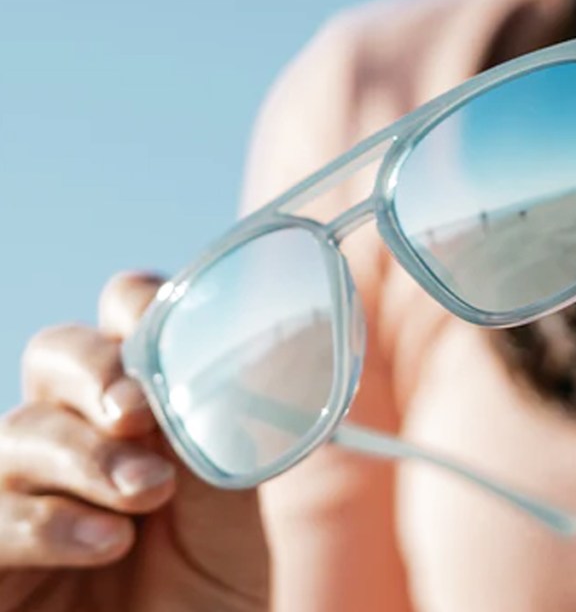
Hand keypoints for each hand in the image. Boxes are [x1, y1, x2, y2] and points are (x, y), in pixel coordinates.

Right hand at [0, 272, 268, 611]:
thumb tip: (229, 350)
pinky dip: (48, 521)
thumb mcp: (234, 496)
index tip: (174, 338)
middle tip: (138, 411)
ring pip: (19, 432)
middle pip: (54, 354)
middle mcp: (81, 440)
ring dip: (88, 456)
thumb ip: (218, 424)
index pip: (121, 324)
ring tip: (148, 495)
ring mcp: (28, 496)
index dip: (136, 310)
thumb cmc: (220, 587)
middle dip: (95, 369)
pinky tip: (107, 542)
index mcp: (144, 413)